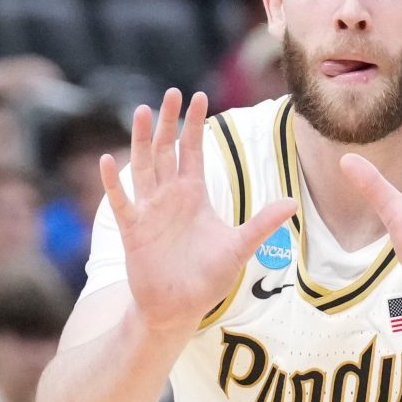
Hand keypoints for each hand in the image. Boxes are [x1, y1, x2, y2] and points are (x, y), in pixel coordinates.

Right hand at [100, 90, 296, 333]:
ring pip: (143, 167)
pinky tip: (108, 160)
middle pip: (166, 151)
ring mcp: (148, 211)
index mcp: (193, 195)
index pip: (192, 151)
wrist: (178, 308)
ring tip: (143, 112)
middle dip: (169, 122)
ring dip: (142, 140)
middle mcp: (168, 197)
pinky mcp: (133, 230)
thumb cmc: (206, 277)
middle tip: (172, 93)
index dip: (194, 125)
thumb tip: (293, 202)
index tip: (199, 96)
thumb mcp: (238, 247)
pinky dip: (114, 182)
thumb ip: (261, 223)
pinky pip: (122, 201)